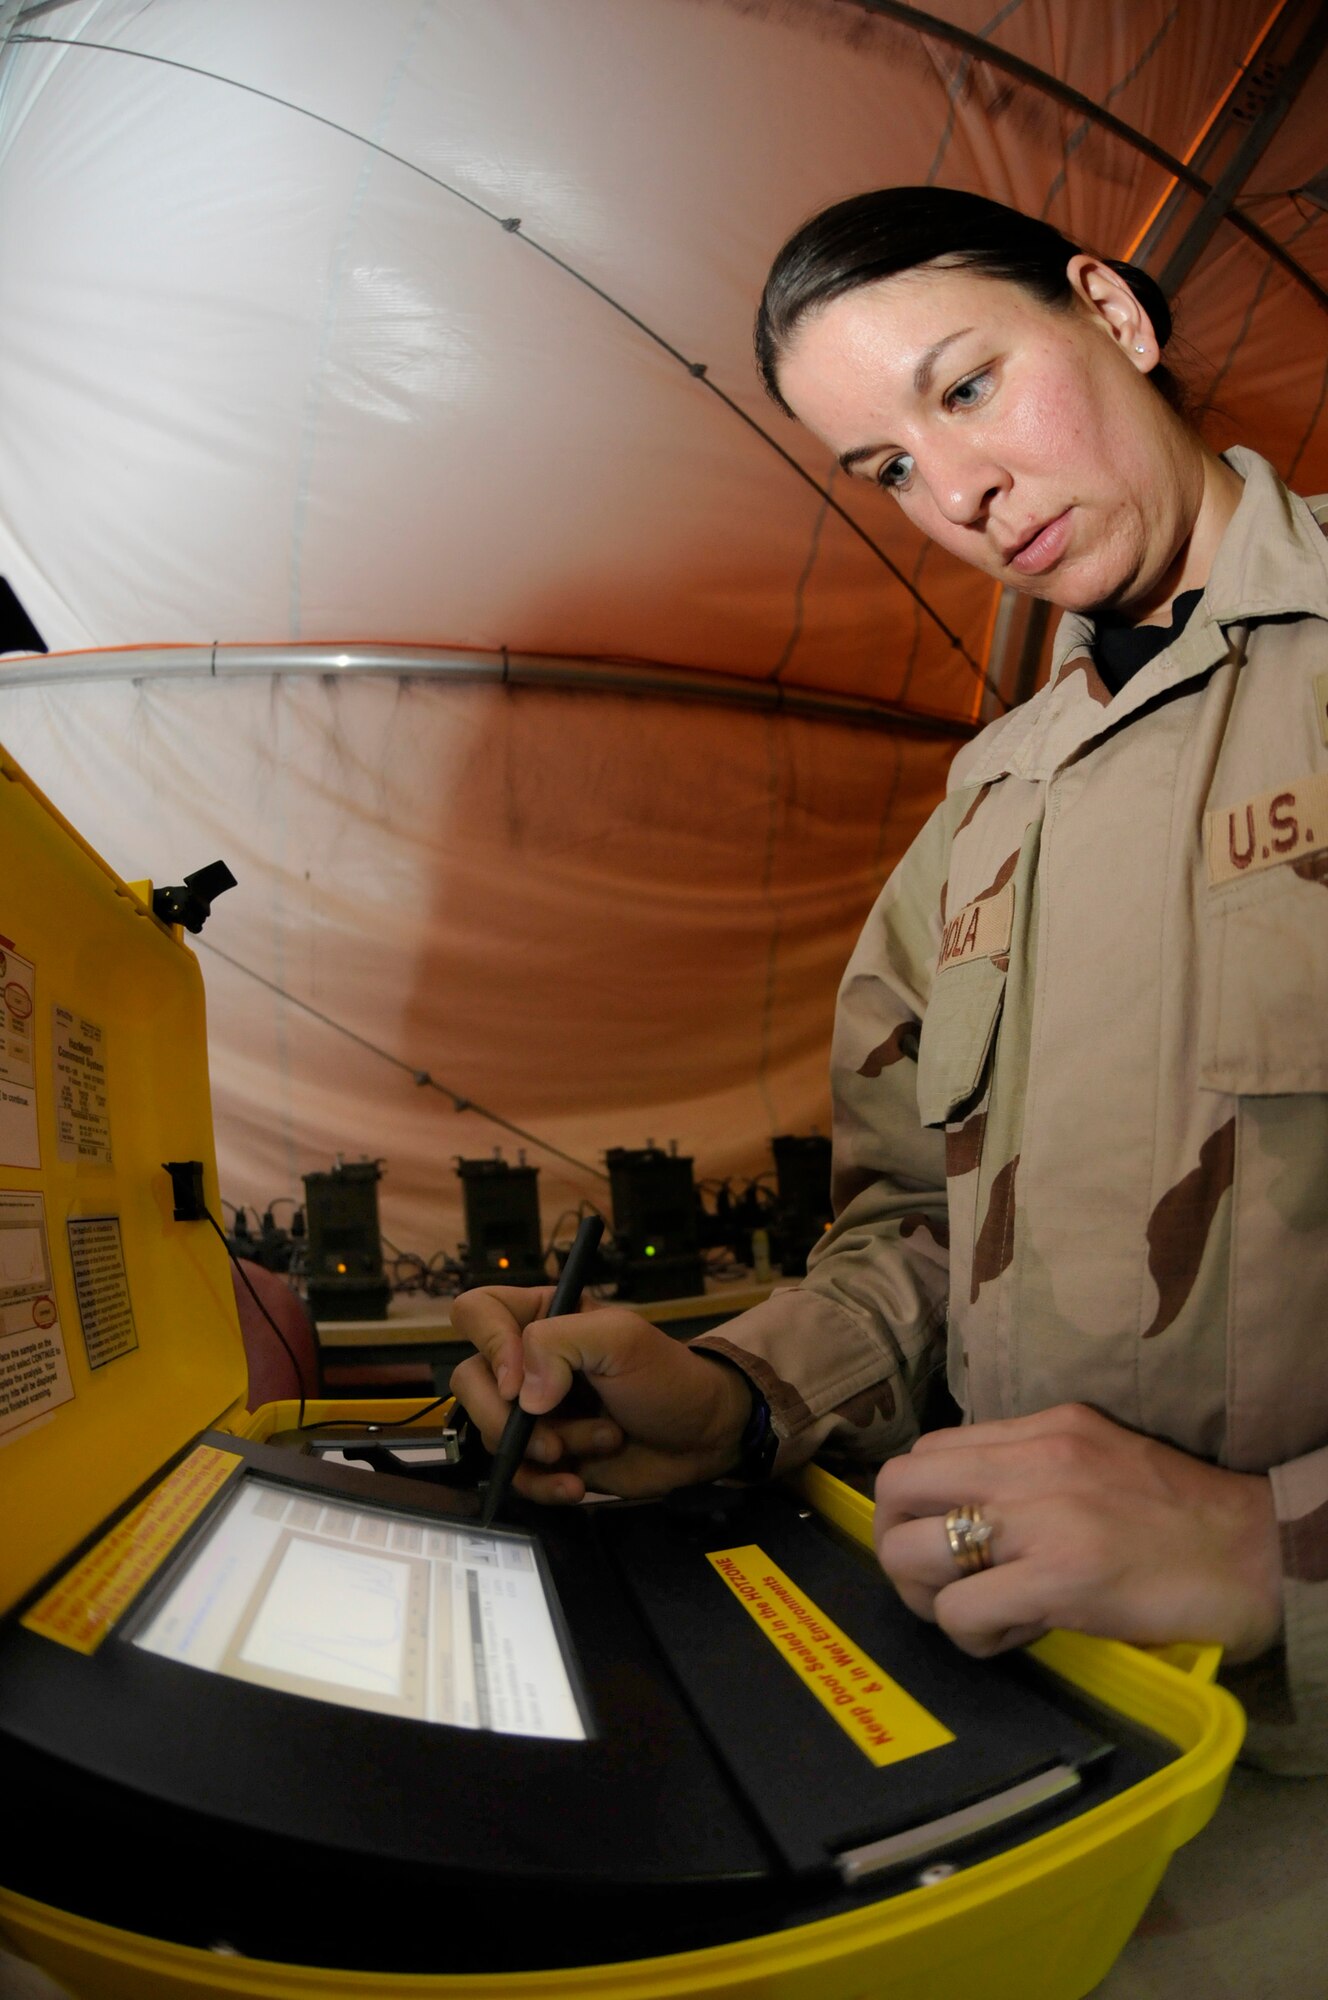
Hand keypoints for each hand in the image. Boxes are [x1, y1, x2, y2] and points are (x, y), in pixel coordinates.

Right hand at [449, 1285, 753, 1503]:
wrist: (702, 1437)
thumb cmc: (667, 1376)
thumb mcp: (622, 1338)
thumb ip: (560, 1343)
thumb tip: (523, 1395)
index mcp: (540, 1317)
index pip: (476, 1312)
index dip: (488, 1347)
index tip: (520, 1386)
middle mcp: (526, 1362)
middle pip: (469, 1382)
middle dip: (508, 1418)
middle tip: (554, 1437)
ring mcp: (532, 1412)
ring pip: (492, 1433)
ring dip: (546, 1449)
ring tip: (602, 1441)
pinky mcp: (543, 1455)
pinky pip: (514, 1474)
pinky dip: (543, 1485)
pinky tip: (577, 1485)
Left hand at [873, 1402, 1282, 1662]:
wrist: (1259, 1554)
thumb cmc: (1185, 1518)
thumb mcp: (1100, 1457)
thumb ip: (1034, 1466)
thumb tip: (971, 1503)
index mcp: (1045, 1427)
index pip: (927, 1450)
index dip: (918, 1505)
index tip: (947, 1541)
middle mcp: (1034, 1460)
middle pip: (898, 1487)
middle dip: (897, 1541)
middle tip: (934, 1582)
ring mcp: (1044, 1518)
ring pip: (912, 1550)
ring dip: (926, 1594)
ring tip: (972, 1613)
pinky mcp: (1061, 1579)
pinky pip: (961, 1611)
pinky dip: (971, 1635)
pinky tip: (1013, 1637)